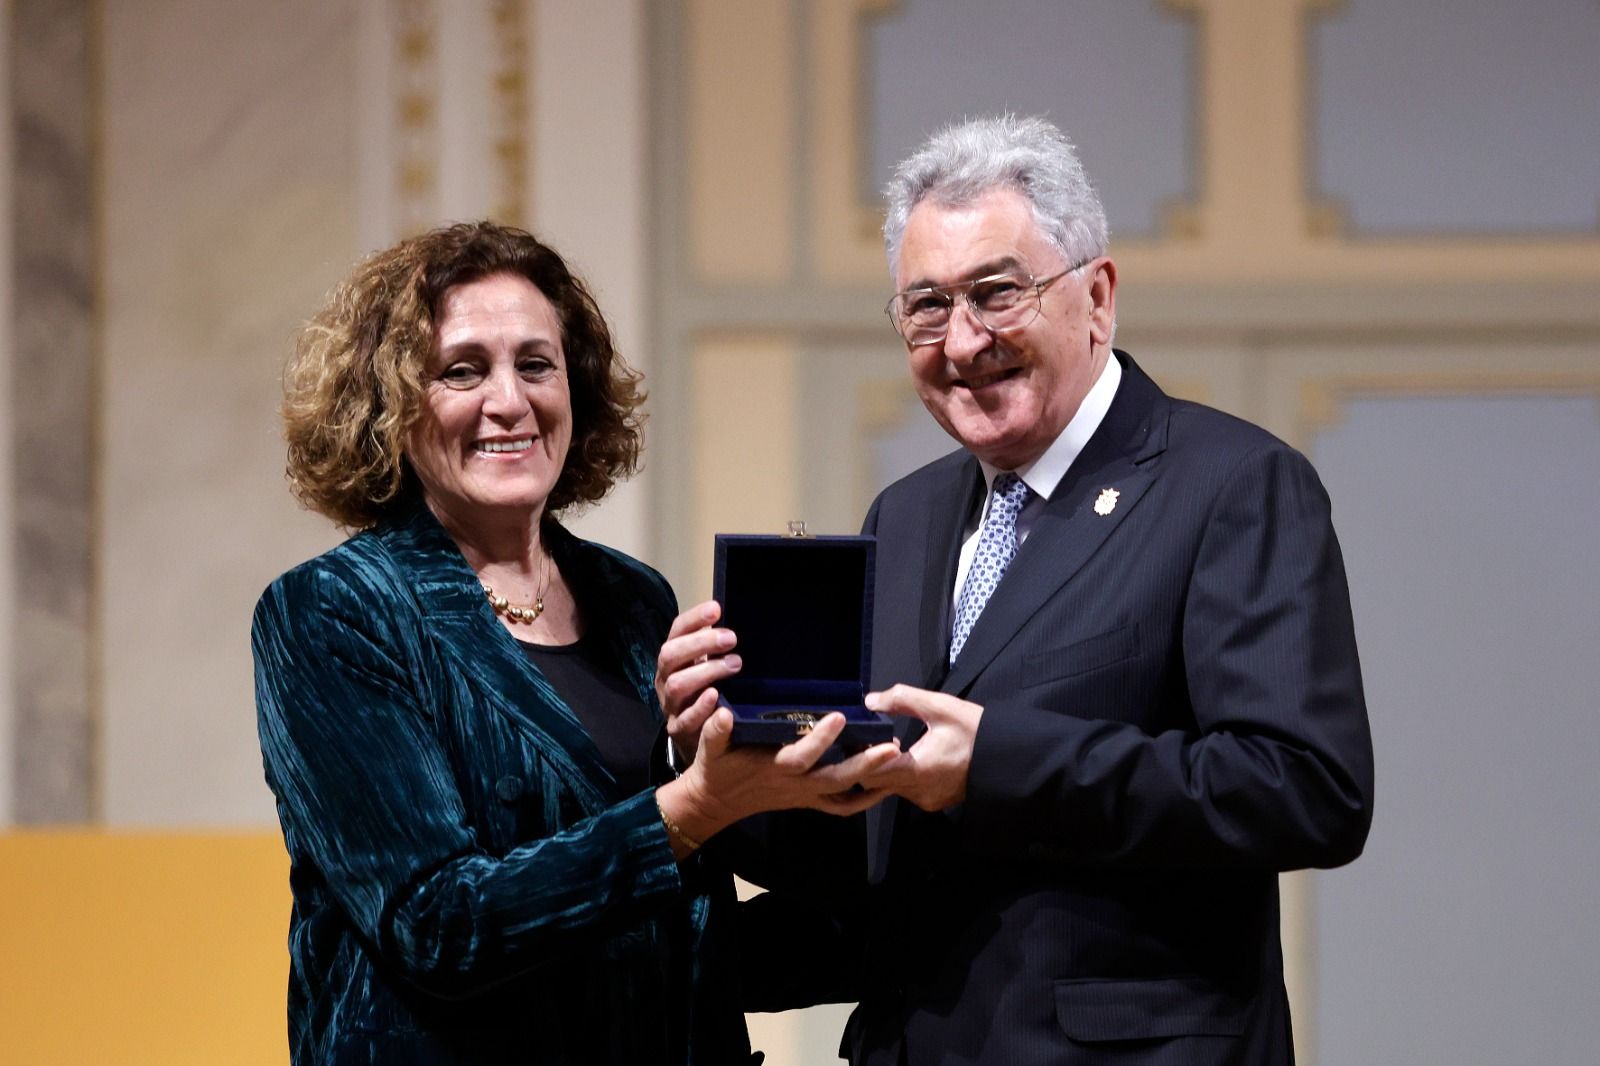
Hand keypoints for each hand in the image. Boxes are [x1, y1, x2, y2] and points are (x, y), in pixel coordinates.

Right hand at [654, 600, 741, 764]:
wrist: (696, 737)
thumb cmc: (706, 691)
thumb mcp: (707, 666)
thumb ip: (716, 647)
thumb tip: (742, 616)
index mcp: (673, 658)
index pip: (676, 631)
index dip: (694, 618)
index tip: (717, 608)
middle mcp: (665, 678)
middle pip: (670, 655)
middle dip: (700, 644)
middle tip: (731, 638)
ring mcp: (669, 704)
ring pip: (677, 684)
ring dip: (706, 672)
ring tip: (734, 664)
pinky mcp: (678, 729)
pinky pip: (685, 719)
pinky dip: (701, 707)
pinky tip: (717, 697)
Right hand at [658, 708, 899, 854]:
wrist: (715, 802)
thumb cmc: (716, 768)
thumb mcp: (710, 748)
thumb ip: (716, 731)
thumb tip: (723, 712)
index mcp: (774, 767)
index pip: (802, 755)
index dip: (820, 739)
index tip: (839, 717)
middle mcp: (796, 784)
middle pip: (836, 778)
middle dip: (866, 765)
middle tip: (894, 747)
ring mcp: (805, 795)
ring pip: (844, 792)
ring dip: (873, 780)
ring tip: (898, 759)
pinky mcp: (809, 800)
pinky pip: (842, 805)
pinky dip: (865, 799)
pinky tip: (886, 786)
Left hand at [857, 684, 982, 810]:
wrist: (1008, 756)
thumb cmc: (976, 730)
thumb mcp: (940, 707)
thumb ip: (901, 699)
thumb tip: (871, 701)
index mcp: (917, 770)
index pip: (869, 771)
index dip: (862, 754)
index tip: (866, 736)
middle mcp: (918, 792)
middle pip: (875, 783)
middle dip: (871, 761)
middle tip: (879, 739)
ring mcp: (927, 800)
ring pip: (890, 788)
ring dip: (887, 769)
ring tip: (897, 746)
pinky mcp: (934, 802)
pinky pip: (907, 791)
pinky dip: (902, 776)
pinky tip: (913, 757)